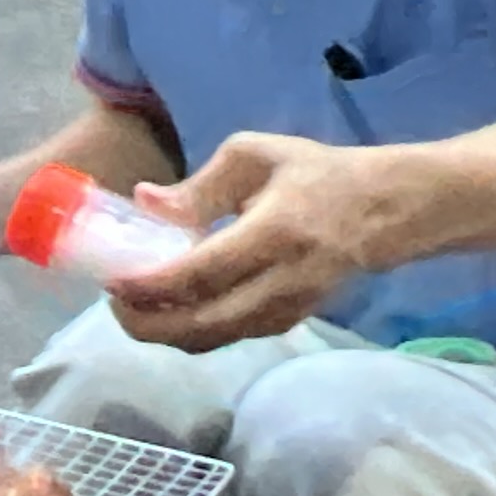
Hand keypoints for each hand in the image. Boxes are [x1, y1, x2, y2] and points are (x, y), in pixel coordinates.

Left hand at [102, 131, 403, 349]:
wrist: (382, 210)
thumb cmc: (315, 175)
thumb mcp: (255, 156)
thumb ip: (198, 186)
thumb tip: (145, 201)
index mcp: (273, 233)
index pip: (202, 274)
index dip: (152, 286)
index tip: (113, 282)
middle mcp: (281, 281)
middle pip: (203, 324)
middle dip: (148, 322)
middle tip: (114, 301)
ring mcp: (287, 309)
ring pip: (214, 339)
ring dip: (165, 331)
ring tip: (134, 306)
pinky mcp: (288, 322)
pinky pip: (228, 338)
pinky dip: (191, 330)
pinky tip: (170, 308)